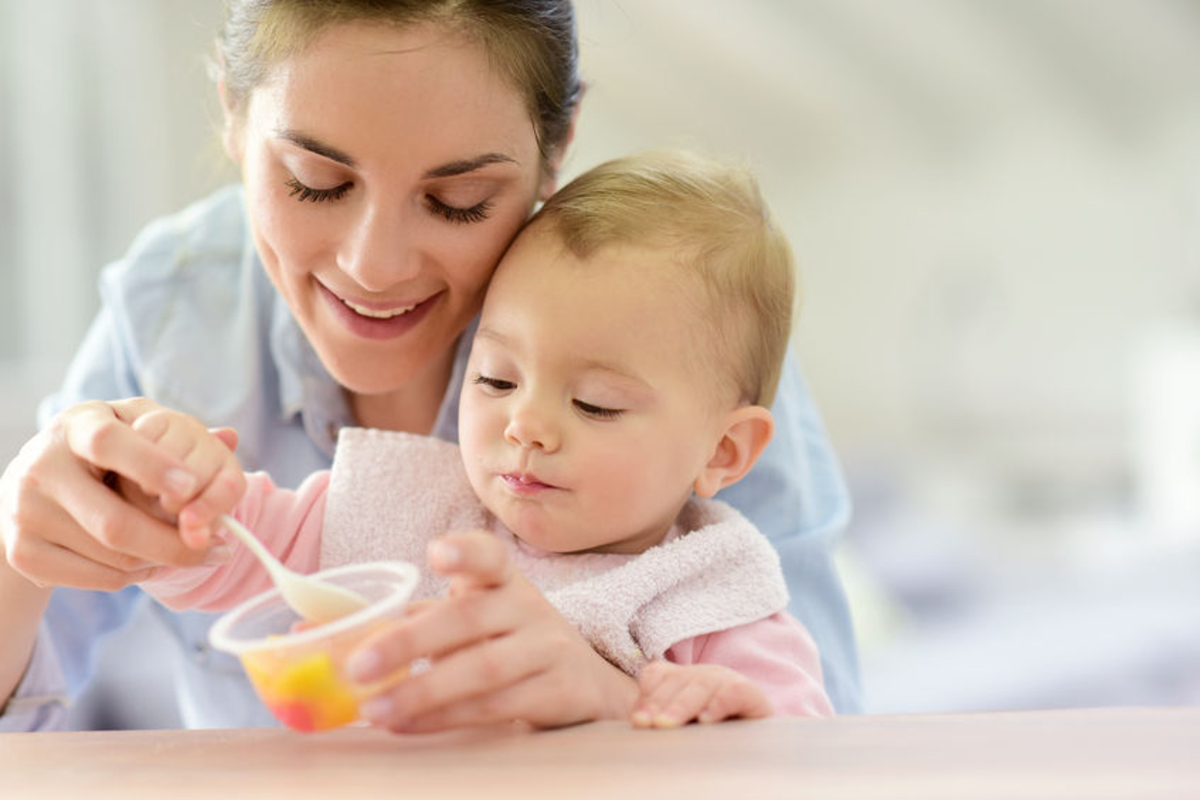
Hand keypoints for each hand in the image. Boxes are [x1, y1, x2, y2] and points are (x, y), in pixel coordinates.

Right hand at [0, 398, 233, 591]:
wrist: (34, 486)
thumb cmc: (103, 453)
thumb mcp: (135, 427)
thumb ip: (178, 433)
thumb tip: (231, 437)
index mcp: (75, 426)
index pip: (109, 443)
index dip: (152, 466)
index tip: (190, 488)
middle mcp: (40, 467)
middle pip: (115, 523)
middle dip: (174, 543)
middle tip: (219, 548)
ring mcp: (25, 513)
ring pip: (114, 556)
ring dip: (160, 559)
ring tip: (179, 547)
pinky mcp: (23, 553)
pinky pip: (100, 578)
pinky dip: (136, 575)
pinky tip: (148, 560)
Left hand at [346, 529, 638, 732]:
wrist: (588, 684)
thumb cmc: (508, 643)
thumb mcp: (471, 620)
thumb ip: (407, 622)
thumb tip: (311, 632)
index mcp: (503, 581)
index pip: (489, 555)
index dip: (464, 551)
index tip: (434, 553)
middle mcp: (529, 608)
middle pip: (469, 618)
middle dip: (410, 641)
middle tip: (357, 666)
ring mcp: (548, 649)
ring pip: (483, 668)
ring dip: (423, 691)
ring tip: (373, 710)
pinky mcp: (558, 691)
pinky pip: (497, 706)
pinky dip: (447, 718)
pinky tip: (408, 725)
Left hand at [631, 661, 773, 727]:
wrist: (759, 751)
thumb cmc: (713, 741)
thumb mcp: (682, 728)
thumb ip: (659, 721)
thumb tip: (637, 721)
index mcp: (684, 679)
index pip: (658, 674)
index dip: (647, 695)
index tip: (637, 720)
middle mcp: (706, 675)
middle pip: (678, 679)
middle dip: (658, 702)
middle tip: (647, 724)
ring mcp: (729, 681)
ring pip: (702, 684)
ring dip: (681, 706)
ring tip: (666, 724)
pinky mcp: (752, 695)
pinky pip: (734, 692)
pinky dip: (718, 704)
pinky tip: (706, 720)